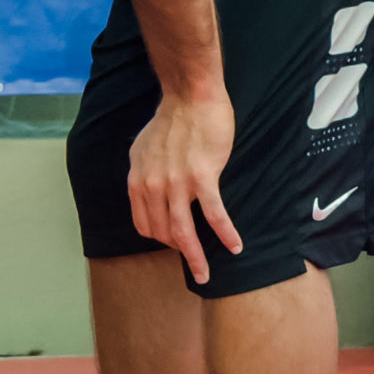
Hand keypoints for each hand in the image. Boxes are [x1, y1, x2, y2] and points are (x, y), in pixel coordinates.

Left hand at [128, 90, 241, 282]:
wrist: (190, 98)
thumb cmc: (170, 121)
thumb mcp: (142, 150)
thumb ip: (144, 174)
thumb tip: (149, 191)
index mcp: (138, 180)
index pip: (144, 224)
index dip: (160, 238)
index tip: (174, 244)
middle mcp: (153, 186)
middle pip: (163, 232)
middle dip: (179, 251)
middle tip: (195, 264)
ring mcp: (176, 183)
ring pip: (183, 232)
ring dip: (195, 258)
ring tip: (204, 275)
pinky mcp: (202, 177)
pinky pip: (213, 214)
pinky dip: (226, 233)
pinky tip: (235, 247)